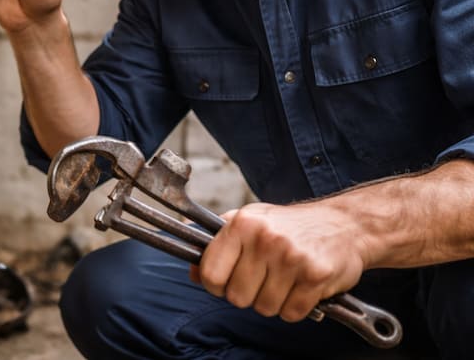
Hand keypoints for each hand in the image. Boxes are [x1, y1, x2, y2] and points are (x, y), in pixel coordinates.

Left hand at [190, 201, 365, 322]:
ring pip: (264, 308)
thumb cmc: (290, 225)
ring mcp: (291, 257)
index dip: (215, 285)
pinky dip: (294, 308)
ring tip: (284, 280)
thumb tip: (192, 271)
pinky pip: (291, 313)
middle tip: (262, 279)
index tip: (226, 281)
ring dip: (273, 302)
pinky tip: (300, 287)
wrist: (344, 224)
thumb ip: (217, 244)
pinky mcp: (316, 275)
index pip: (211, 273)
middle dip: (247, 294)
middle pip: (237, 297)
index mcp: (242, 224)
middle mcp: (264, 239)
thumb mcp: (249, 222)